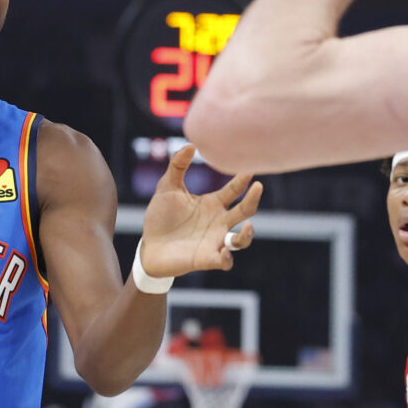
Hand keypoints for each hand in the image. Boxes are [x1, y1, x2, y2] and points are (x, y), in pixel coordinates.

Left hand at [139, 145, 263, 277]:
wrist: (149, 247)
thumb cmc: (160, 216)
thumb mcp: (167, 187)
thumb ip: (177, 166)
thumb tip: (190, 145)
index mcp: (213, 203)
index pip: (234, 190)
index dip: (243, 179)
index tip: (250, 167)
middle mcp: (219, 222)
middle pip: (245, 210)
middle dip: (253, 199)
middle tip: (258, 187)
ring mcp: (215, 241)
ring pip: (241, 240)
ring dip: (247, 235)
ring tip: (248, 227)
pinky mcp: (206, 259)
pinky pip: (225, 262)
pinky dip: (227, 259)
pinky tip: (223, 253)